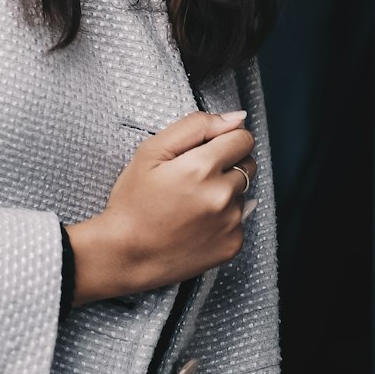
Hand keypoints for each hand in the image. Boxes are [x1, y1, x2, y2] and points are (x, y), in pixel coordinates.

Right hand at [65, 109, 256, 305]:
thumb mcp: (151, 152)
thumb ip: (196, 126)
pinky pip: (240, 220)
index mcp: (202, 167)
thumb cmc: (133, 202)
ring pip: (243, 193)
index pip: (243, 138)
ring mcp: (230, 222)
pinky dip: (223, 218)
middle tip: (194, 178)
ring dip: (225, 192)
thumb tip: (236, 119)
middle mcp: (222, 195)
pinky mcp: (233, 245)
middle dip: (227, 164)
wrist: (127, 254)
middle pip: (248, 164)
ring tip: (191, 203)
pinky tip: (196, 223)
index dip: (224, 140)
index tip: (206, 150)